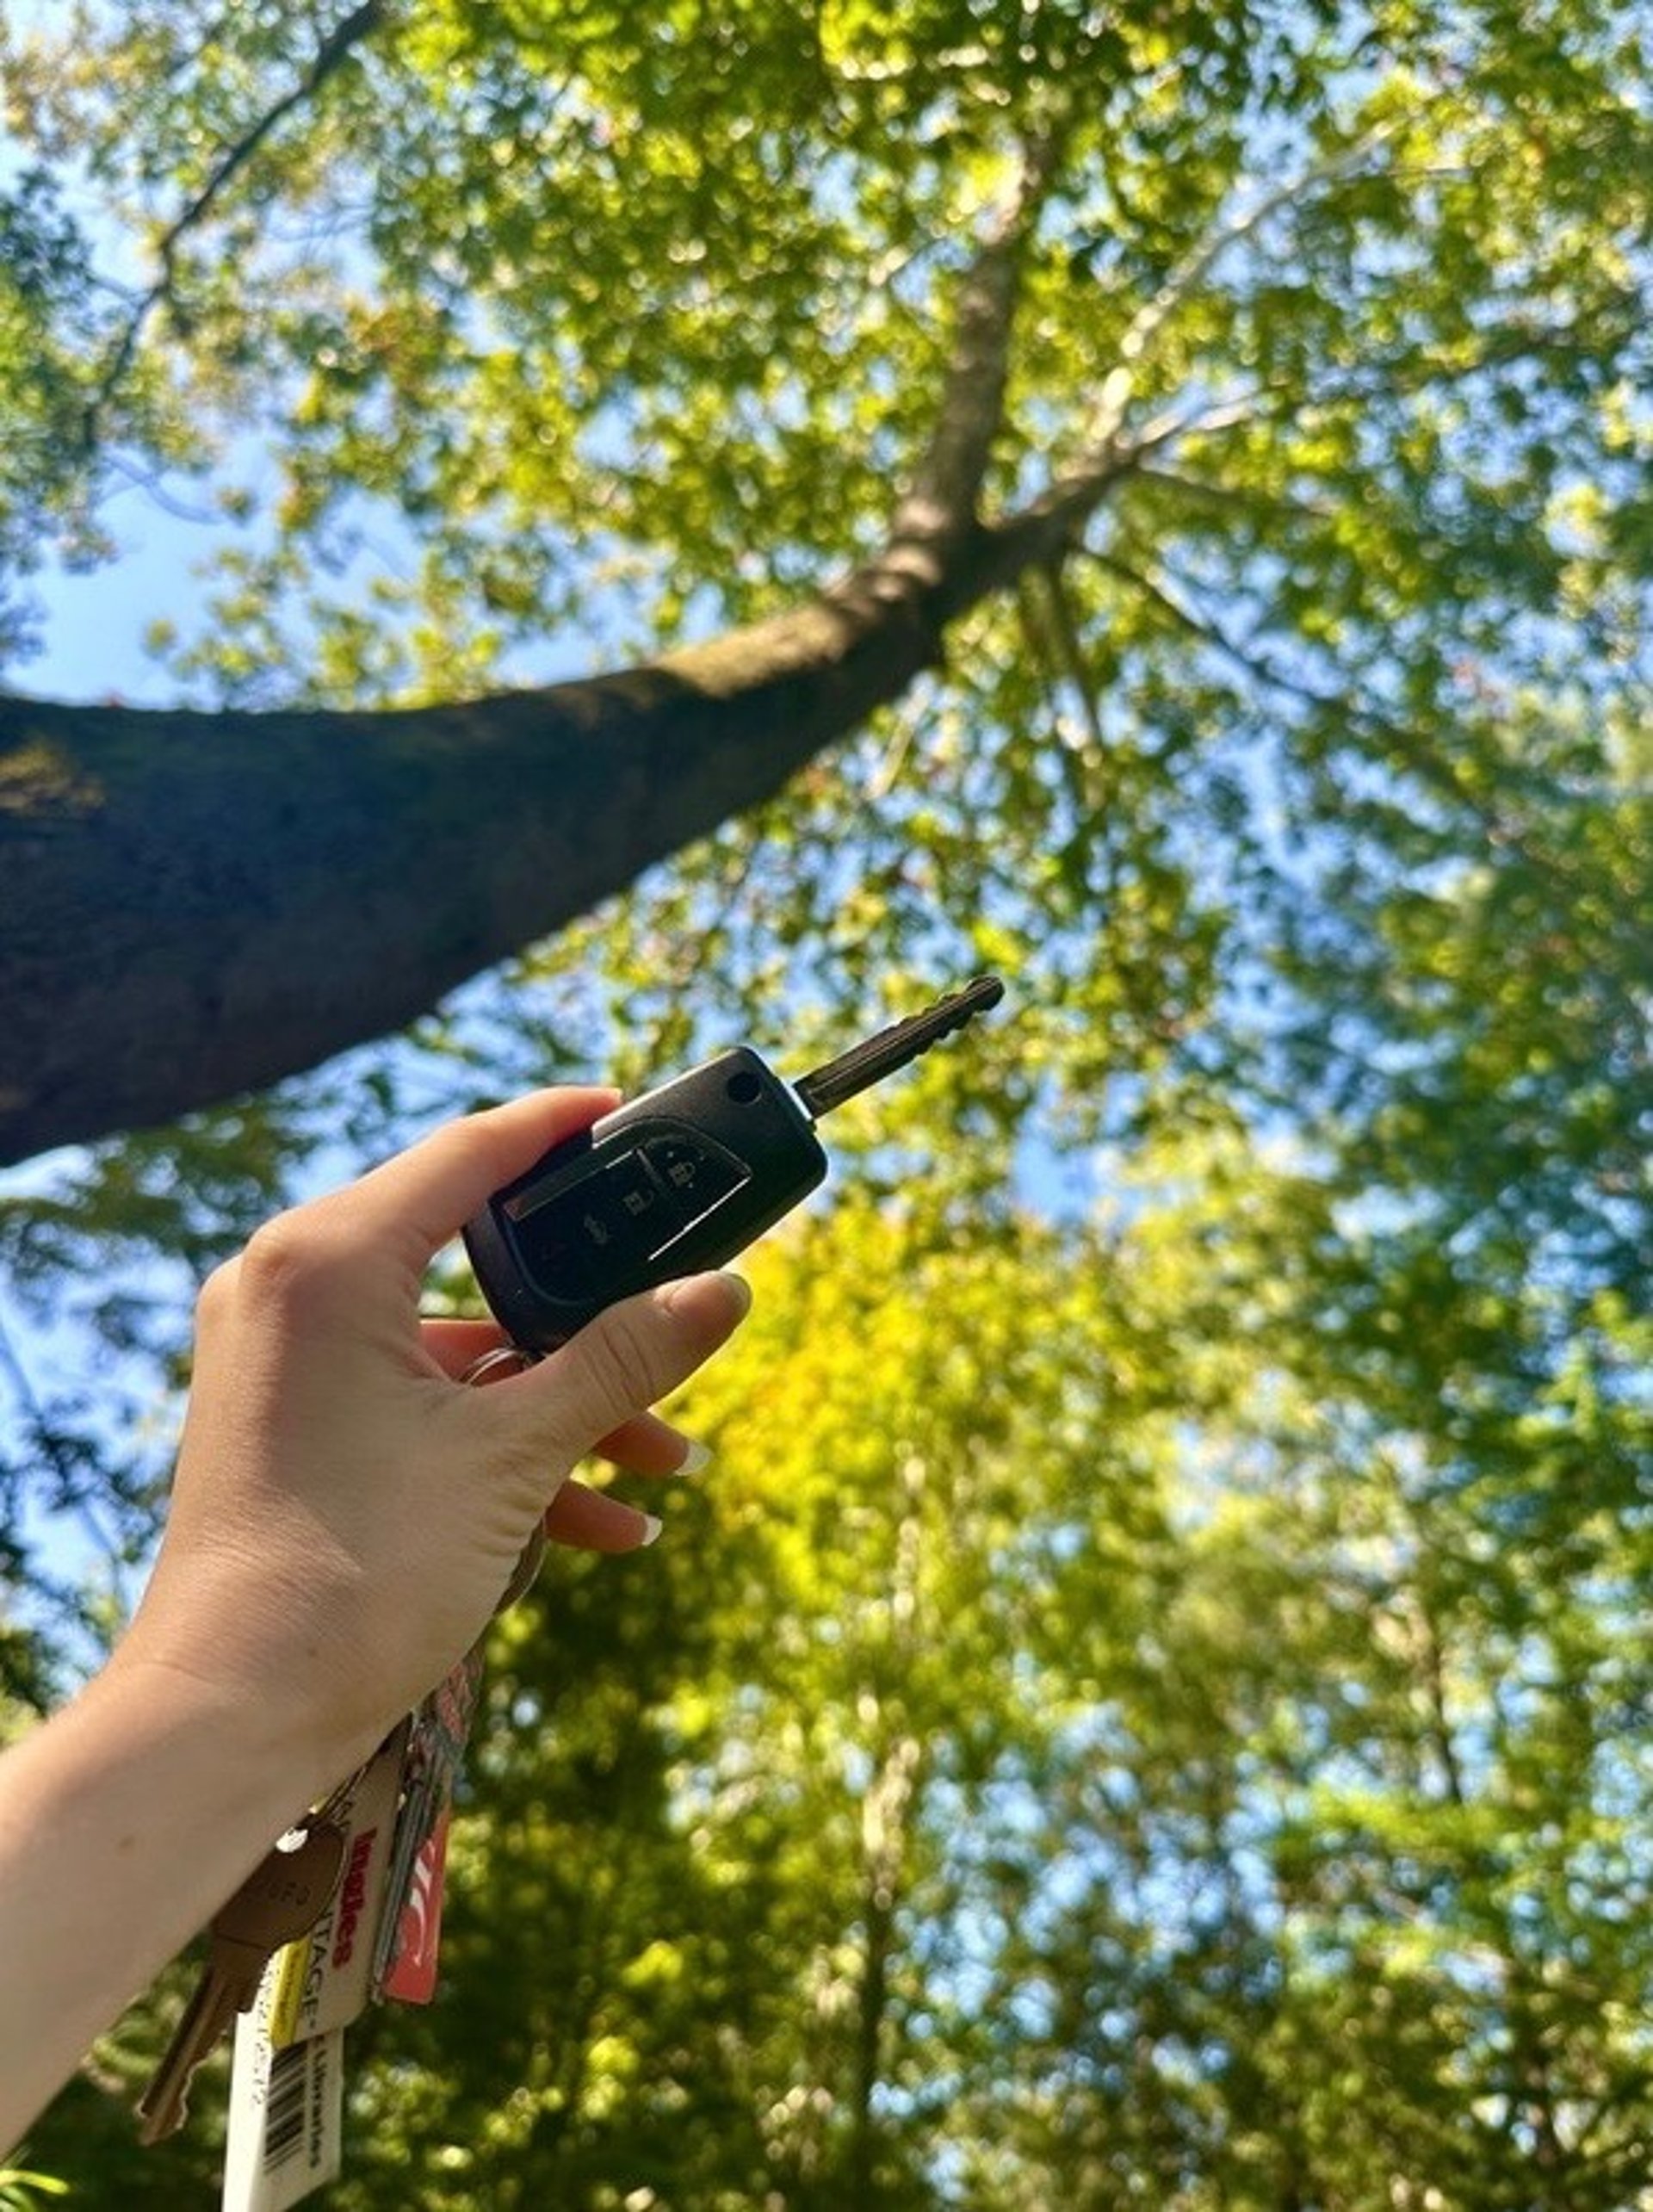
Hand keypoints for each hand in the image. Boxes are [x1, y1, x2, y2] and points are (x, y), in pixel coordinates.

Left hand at [113, 1087, 750, 1795]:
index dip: (560, 1129)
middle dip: (588, 1316)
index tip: (630, 1114)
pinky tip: (601, 1522)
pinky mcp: (291, 1421)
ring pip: (455, 1349)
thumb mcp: (515, 1455)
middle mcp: (289, 1287)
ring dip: (558, 1402)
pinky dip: (496, 1443)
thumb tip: (724, 1291)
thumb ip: (622, 1361)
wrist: (233, 1716)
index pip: (469, 1153)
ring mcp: (284, 1358)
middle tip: (674, 1310)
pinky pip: (415, 1403)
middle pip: (473, 1258)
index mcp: (328, 1259)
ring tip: (663, 1462)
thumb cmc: (358, 1574)